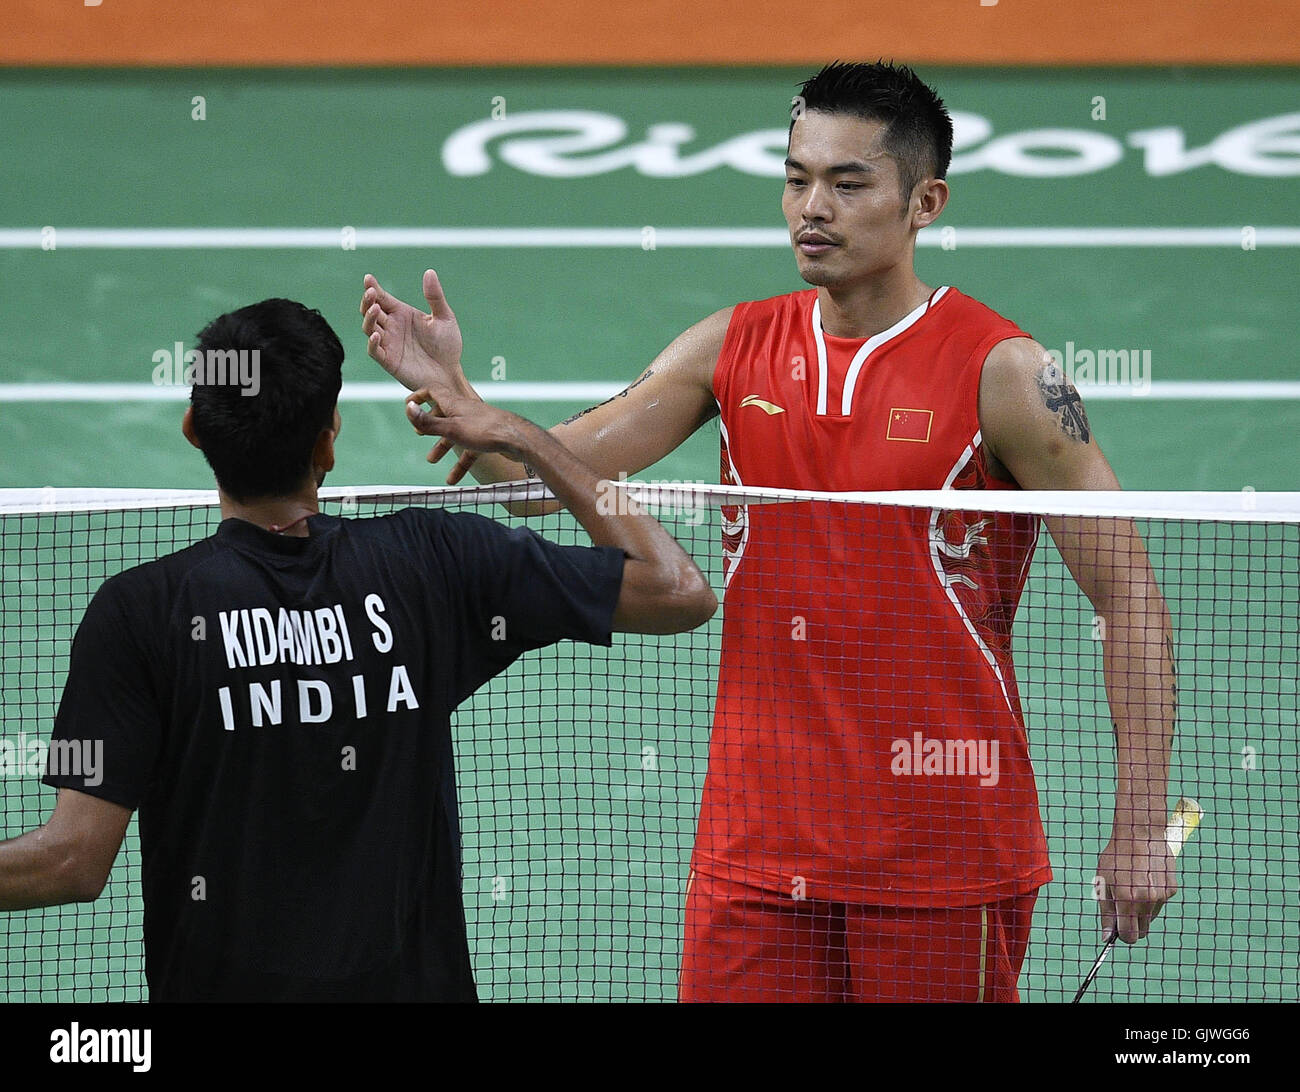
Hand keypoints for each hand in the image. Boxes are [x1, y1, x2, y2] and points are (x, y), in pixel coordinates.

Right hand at [361, 270, 466, 393]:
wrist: (450, 374)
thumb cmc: (448, 346)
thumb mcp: (445, 318)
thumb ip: (435, 297)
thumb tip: (429, 272)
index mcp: (402, 314)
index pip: (383, 298)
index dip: (373, 288)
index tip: (368, 278)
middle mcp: (392, 327)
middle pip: (372, 311)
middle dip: (368, 301)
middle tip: (372, 293)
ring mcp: (388, 344)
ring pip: (369, 328)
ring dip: (369, 318)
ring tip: (375, 308)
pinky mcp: (389, 361)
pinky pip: (375, 351)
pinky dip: (372, 343)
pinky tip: (377, 334)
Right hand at [406, 387, 528, 466]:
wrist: (518, 440)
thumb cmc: (485, 431)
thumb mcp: (451, 428)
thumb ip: (428, 422)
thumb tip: (408, 408)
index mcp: (455, 404)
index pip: (433, 392)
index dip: (419, 396)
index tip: (408, 404)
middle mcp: (466, 411)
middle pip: (444, 414)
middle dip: (430, 424)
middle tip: (420, 433)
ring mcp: (478, 424)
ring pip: (456, 434)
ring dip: (442, 446)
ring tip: (431, 459)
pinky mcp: (488, 437)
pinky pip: (470, 450)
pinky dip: (460, 463)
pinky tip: (453, 479)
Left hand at [1095, 830, 1177, 943]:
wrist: (1140, 832)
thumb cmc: (1117, 856)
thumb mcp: (1103, 882)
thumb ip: (1106, 912)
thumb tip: (1106, 937)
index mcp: (1127, 899)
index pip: (1129, 936)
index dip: (1121, 935)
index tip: (1117, 929)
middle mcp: (1147, 900)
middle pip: (1142, 931)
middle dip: (1132, 925)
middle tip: (1123, 909)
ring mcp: (1162, 896)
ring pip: (1151, 918)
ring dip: (1141, 910)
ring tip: (1133, 887)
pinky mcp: (1172, 889)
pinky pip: (1160, 903)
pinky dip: (1152, 897)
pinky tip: (1145, 879)